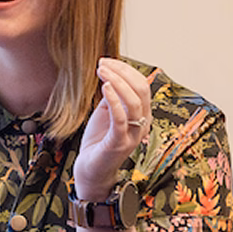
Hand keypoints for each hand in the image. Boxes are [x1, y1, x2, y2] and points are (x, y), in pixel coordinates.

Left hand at [74, 58, 151, 200]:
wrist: (90, 169)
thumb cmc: (98, 141)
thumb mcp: (106, 114)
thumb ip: (113, 97)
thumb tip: (112, 76)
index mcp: (142, 115)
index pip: (141, 85)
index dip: (126, 70)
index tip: (106, 61)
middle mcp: (142, 124)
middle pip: (141, 90)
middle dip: (122, 73)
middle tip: (103, 64)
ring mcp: (132, 134)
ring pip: (134, 102)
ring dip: (118, 83)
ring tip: (102, 72)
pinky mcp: (119, 143)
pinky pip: (121, 118)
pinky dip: (114, 100)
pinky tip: (105, 88)